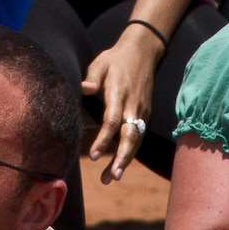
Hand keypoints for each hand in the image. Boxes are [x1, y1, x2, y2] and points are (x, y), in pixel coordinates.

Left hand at [83, 28, 160, 182]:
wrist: (143, 51)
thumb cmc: (116, 58)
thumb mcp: (102, 62)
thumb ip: (93, 76)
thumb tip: (84, 89)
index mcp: (120, 93)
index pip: (113, 120)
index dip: (104, 139)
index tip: (93, 156)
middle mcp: (133, 105)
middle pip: (130, 136)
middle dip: (121, 157)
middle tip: (111, 177)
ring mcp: (141, 110)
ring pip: (136, 139)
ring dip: (126, 159)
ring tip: (112, 178)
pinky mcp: (144, 113)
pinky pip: (138, 135)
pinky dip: (131, 151)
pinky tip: (120, 164)